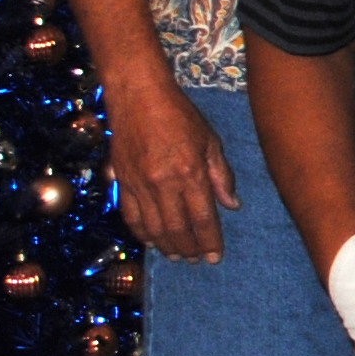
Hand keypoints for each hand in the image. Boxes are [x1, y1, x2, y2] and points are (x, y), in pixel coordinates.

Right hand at [103, 78, 234, 262]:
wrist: (138, 96)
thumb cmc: (179, 115)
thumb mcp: (210, 141)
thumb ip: (221, 176)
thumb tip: (232, 206)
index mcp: (191, 173)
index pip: (203, 219)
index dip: (210, 242)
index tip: (215, 257)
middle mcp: (164, 183)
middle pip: (177, 230)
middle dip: (188, 249)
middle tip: (196, 260)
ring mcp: (140, 184)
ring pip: (154, 228)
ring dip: (166, 246)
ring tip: (176, 255)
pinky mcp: (122, 181)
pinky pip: (131, 216)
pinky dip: (141, 233)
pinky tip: (151, 241)